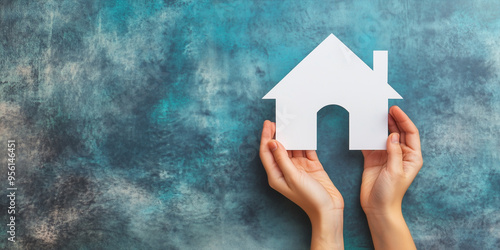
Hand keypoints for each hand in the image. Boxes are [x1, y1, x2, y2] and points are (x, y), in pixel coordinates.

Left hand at [259, 120, 343, 249]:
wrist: (330, 210)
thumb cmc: (309, 198)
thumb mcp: (293, 177)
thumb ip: (282, 159)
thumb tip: (272, 142)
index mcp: (276, 175)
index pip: (267, 153)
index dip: (266, 137)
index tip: (268, 124)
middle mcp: (285, 170)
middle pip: (278, 148)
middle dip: (277, 134)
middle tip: (279, 120)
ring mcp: (299, 168)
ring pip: (293, 148)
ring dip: (292, 136)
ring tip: (291, 122)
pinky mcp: (311, 166)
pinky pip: (306, 150)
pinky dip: (305, 141)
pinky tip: (305, 132)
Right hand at [360, 106, 422, 248]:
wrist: (377, 207)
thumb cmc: (391, 193)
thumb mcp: (395, 171)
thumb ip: (394, 152)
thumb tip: (392, 135)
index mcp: (412, 157)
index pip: (410, 133)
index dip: (403, 120)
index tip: (395, 110)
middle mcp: (400, 154)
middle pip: (398, 132)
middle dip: (392, 120)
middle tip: (384, 109)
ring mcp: (386, 156)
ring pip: (384, 136)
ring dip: (380, 126)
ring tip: (374, 116)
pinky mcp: (373, 159)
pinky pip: (371, 144)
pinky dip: (367, 137)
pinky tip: (364, 129)